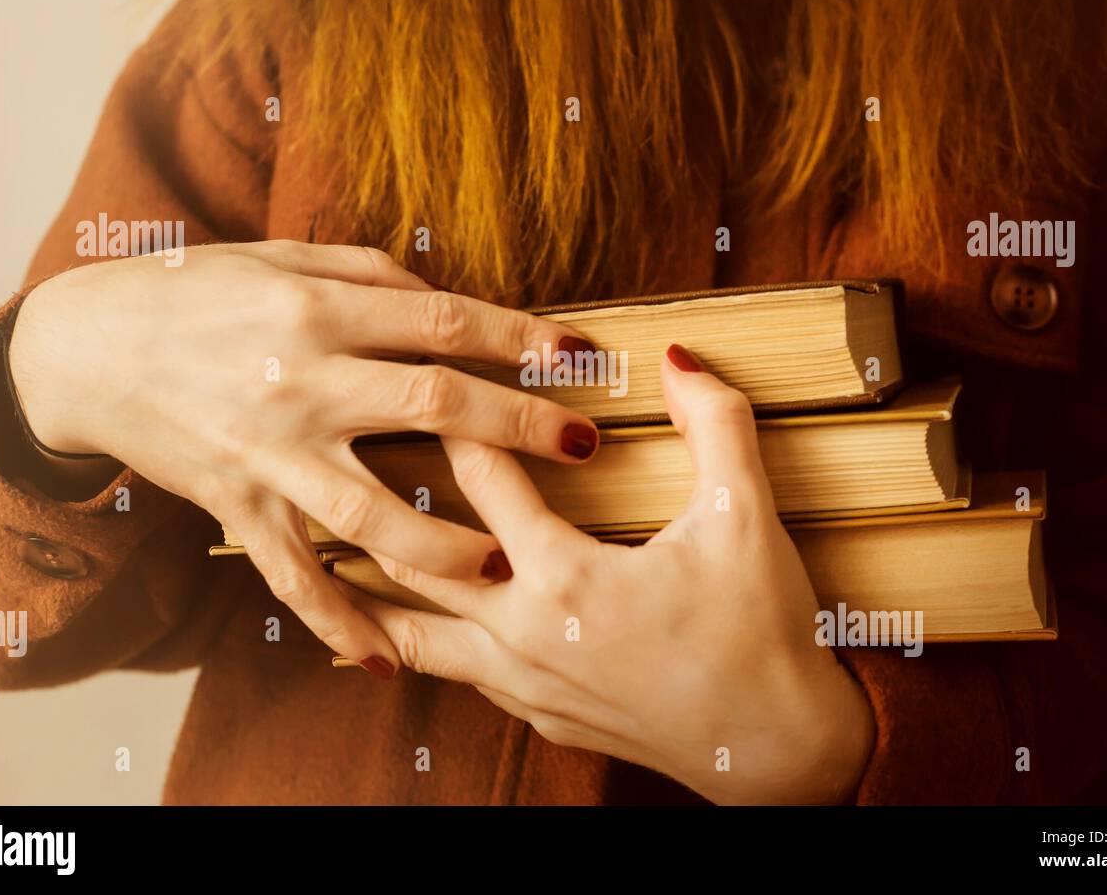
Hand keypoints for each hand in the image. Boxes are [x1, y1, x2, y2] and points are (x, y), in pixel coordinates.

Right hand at [8, 241, 599, 673]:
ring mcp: (270, 455)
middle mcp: (302, 383)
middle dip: (517, 429)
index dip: (519, 338)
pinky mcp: (241, 507)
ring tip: (504, 560)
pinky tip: (385, 659)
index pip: (442, 324)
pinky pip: (295, 578)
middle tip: (583, 445)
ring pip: (374, 513)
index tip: (579, 354)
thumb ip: (372, 278)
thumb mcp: (284, 261)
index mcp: (318, 311)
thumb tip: (450, 304)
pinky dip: (339, 623)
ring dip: (448, 543)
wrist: (88, 350)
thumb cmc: (195, 292)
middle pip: (431, 407)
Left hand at [349, 344, 875, 803]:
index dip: (459, 416)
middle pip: (418, 553)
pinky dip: (422, 638)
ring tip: (331, 546)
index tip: (432, 376)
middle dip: (386, 495)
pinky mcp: (537, 714)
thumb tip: (679, 358)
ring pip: (416, 630)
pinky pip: (456, 672)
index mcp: (563, 576)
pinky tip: (410, 622)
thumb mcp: (746, 518)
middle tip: (352, 450)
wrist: (775, 747)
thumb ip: (714, 425)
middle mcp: (522, 632)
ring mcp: (523, 683)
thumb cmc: (759, 633)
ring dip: (378, 584)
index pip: (483, 477)